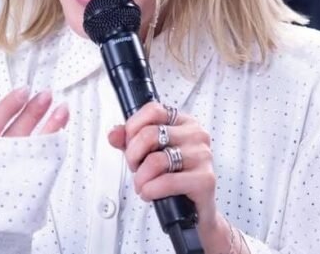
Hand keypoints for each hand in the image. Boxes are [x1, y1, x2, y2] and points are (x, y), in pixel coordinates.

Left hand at [108, 102, 230, 249]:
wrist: (196, 210)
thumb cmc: (175, 178)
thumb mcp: (149, 154)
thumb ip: (129, 141)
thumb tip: (114, 134)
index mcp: (184, 123)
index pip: (153, 110)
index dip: (133, 128)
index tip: (131, 144)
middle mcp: (196, 135)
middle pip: (149, 134)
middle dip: (133, 156)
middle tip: (136, 168)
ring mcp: (202, 156)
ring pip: (155, 160)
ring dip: (141, 178)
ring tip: (143, 184)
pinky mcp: (204, 179)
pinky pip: (166, 181)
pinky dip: (150, 190)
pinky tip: (151, 193)